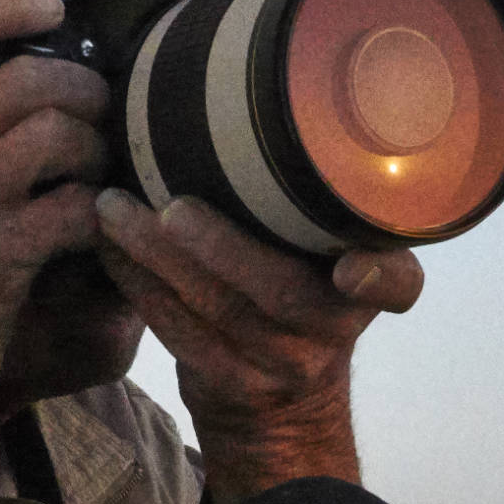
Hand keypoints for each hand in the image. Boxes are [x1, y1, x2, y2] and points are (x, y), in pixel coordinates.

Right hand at [0, 0, 107, 503]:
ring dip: (98, 149)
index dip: (2, 4)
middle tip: (103, 115)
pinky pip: (74, 206)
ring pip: (57, 134)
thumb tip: (35, 54)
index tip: (52, 7)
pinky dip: (101, 211)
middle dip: (84, 91)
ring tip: (98, 172)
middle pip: (25, 79)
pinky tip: (99, 224)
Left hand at [93, 189, 423, 503]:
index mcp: (367, 288)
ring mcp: (279, 364)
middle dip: (221, 248)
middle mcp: (332, 329)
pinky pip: (175, 331)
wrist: (283, 403)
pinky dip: (137, 284)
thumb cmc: (302, 293)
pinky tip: (107, 246)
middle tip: (170, 207)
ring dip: (156, 258)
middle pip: (280, 293)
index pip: (396, 285)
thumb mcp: (333, 258)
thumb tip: (253, 100)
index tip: (351, 270)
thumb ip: (317, 207)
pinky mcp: (227, 382)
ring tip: (114, 209)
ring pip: (215, 311)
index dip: (378, 280)